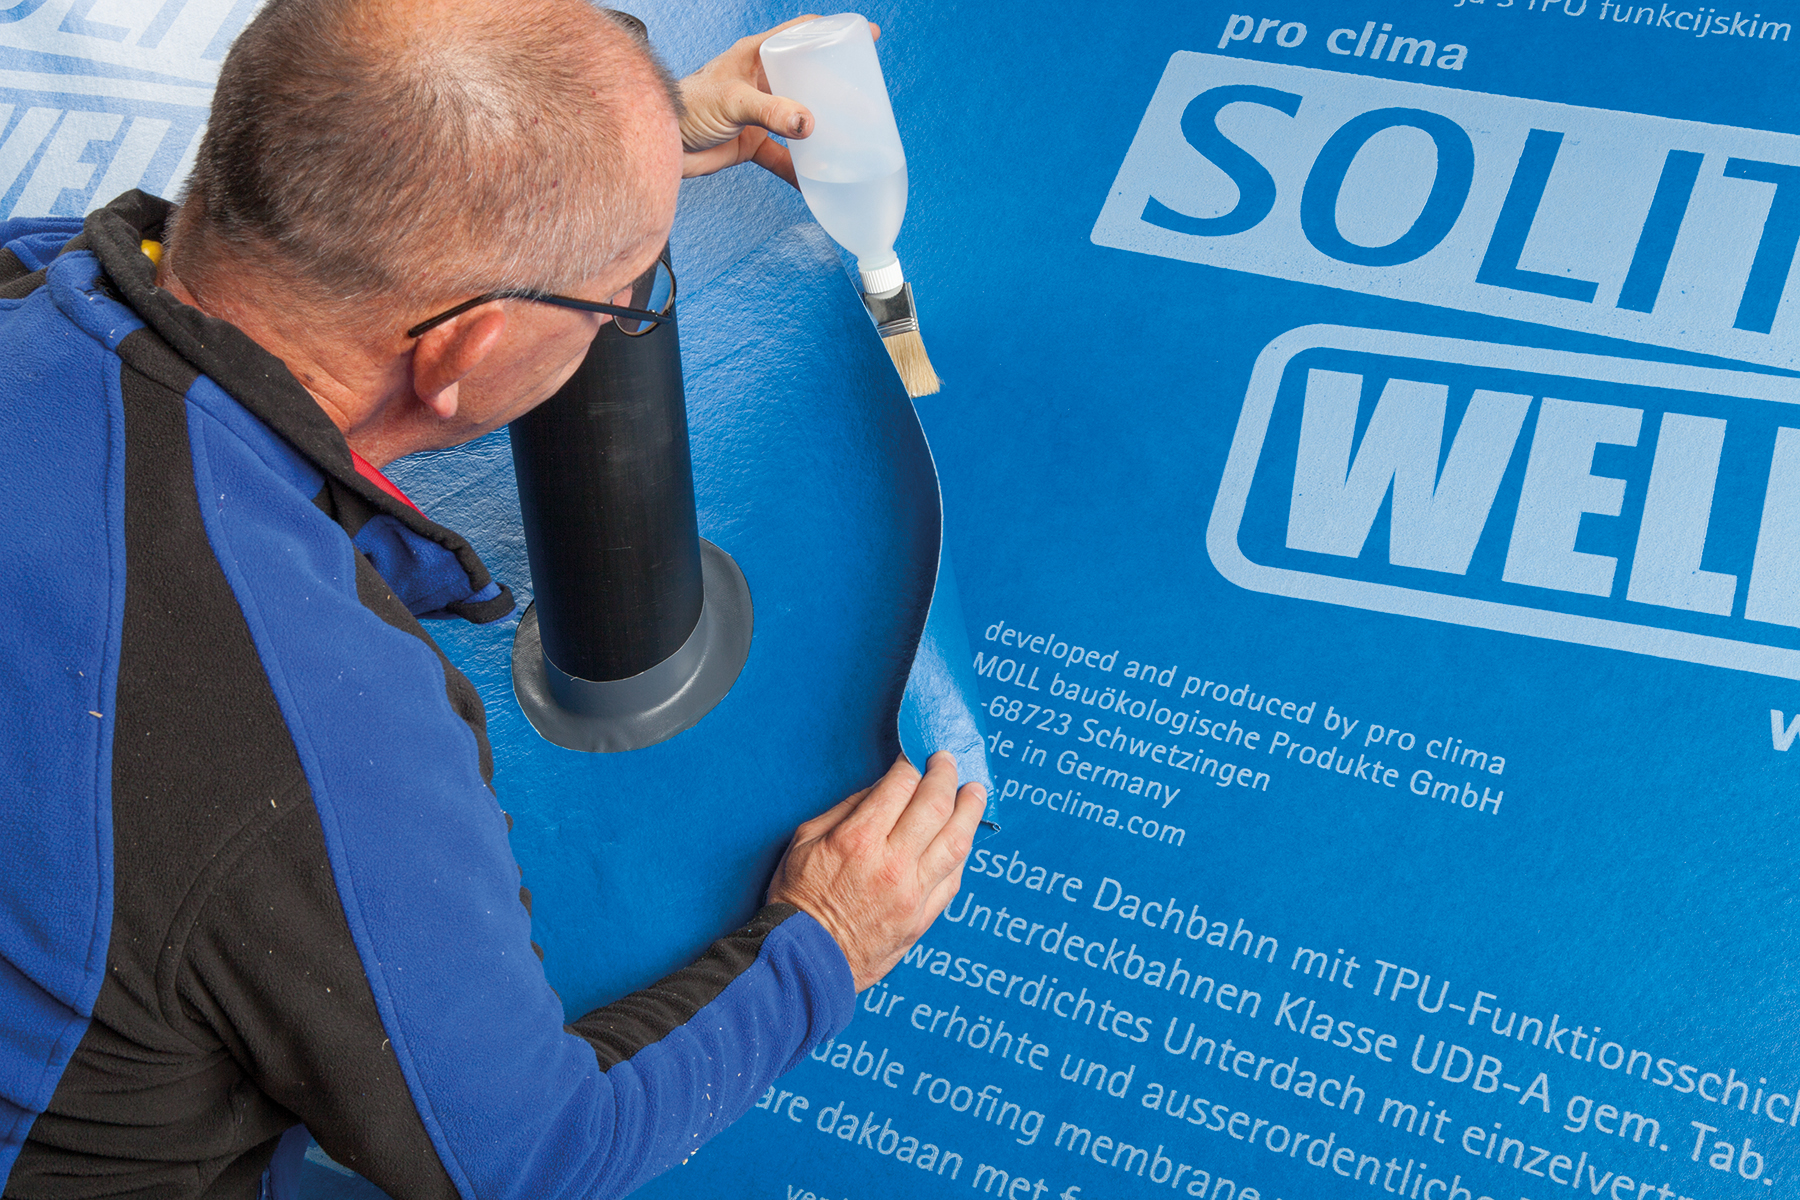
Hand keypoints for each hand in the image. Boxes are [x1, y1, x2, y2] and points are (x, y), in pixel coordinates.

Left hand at [676, 16, 880, 185]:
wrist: (659, 146)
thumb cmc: (685, 107)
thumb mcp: (732, 100)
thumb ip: (770, 111)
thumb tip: (809, 123)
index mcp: (756, 55)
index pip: (801, 34)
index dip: (832, 31)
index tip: (863, 37)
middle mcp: (761, 80)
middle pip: (808, 78)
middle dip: (837, 88)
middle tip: (867, 98)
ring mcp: (759, 112)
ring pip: (801, 119)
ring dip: (823, 131)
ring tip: (853, 140)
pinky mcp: (752, 143)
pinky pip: (784, 158)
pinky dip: (800, 171)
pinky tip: (818, 183)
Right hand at [768, 753, 985, 990]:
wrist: (805, 959)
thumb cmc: (798, 899)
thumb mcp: (805, 841)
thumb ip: (846, 811)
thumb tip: (882, 789)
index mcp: (858, 839)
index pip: (901, 785)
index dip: (913, 762)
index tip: (917, 753)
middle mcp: (892, 863)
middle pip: (936, 806)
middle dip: (946, 775)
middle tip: (949, 761)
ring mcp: (912, 893)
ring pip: (956, 842)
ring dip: (970, 811)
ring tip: (975, 792)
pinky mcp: (922, 918)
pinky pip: (954, 879)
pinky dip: (961, 853)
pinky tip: (963, 837)